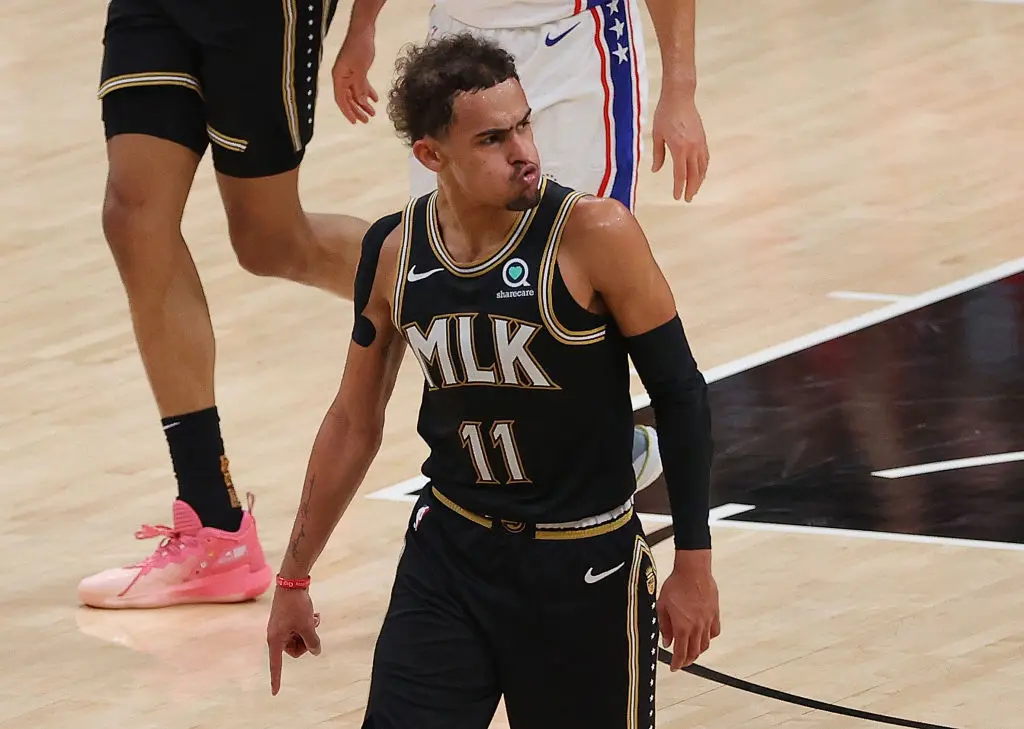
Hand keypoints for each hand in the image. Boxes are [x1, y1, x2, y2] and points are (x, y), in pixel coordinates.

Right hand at [267, 587, 321, 694]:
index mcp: (276, 640)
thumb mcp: (307, 626)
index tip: (275, 692)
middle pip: (293, 649)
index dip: (276, 679)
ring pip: (298, 638)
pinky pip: (298, 628)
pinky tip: (315, 615)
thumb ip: (312, 641)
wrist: (292, 582)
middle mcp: (276, 635)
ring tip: (315, 619)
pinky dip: (307, 624)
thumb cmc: (296, 605)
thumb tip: (316, 652)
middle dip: (306, 641)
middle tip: (313, 629)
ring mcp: (281, 627)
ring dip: (308, 631)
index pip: (276, 665)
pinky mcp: (286, 619)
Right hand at [332, 27, 377, 123]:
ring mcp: (349, 73)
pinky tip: (375, 100)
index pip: (341, 99)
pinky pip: (361, 85)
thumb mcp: (360, 70)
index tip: (355, 122)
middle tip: (367, 120)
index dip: (347, 112)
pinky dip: (367, 92)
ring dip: (364, 103)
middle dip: (357, 110)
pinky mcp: (357, 70)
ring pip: (356, 93)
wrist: (364, 31)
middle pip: (348, 98)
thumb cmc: (359, 48)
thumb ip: (359, 87)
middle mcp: (342, 77)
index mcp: (338, 77)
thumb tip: (361, 103)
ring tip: (373, 113)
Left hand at [650, 90, 708, 201]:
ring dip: (699, 180)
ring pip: (702, 167)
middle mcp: (692, 148)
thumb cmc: (665, 114)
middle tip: (687, 199)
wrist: (680, 96)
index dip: (679, 187)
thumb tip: (656, 170)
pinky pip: (706, 158)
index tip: (677, 197)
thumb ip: (658, 155)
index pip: (680, 174)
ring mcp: (700, 143)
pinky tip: (700, 173)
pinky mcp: (703, 138)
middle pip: (694, 174)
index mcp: (679, 148)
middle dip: (691, 188)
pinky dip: (704, 169)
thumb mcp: (657, 135)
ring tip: (694, 189)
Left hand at [656, 550, 719, 670]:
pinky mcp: (715, 614)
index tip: (674, 667)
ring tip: (691, 651)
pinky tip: (704, 636)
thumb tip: (666, 641)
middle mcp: (697, 627)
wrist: (693, 571)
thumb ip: (664, 626)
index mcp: (682, 627)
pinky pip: (714, 632)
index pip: (680, 653)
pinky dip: (709, 638)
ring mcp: (707, 621)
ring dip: (698, 651)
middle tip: (681, 662)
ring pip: (705, 645)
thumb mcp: (662, 606)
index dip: (677, 663)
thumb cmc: (676, 585)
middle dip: (687, 660)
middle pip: (694, 652)